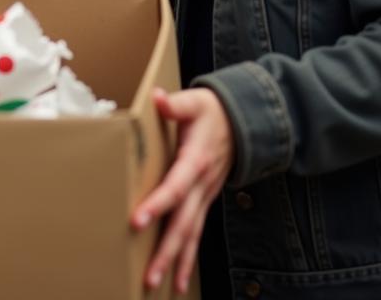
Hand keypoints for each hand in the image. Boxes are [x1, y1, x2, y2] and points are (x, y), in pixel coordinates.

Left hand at [131, 88, 234, 295]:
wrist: (243, 123)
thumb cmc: (212, 112)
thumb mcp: (196, 101)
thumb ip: (177, 104)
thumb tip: (158, 98)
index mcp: (194, 162)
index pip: (174, 187)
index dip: (157, 204)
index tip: (137, 221)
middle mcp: (201, 186)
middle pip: (183, 223)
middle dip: (166, 250)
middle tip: (148, 275)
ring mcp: (205, 197)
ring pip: (191, 234)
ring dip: (175, 260)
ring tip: (158, 284)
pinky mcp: (204, 201)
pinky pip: (196, 232)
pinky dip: (187, 256)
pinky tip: (177, 278)